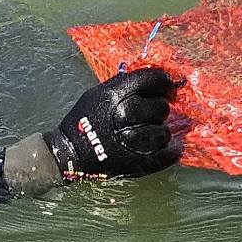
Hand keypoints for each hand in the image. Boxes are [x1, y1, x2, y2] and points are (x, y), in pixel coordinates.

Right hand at [45, 67, 182, 178]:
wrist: (71, 153)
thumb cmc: (85, 120)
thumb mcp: (99, 93)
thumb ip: (125, 85)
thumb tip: (153, 82)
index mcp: (117, 95)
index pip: (153, 79)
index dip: (165, 83)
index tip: (168, 91)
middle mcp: (126, 114)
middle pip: (161, 107)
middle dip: (160, 109)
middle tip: (153, 114)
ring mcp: (133, 140)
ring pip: (164, 132)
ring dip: (161, 132)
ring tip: (152, 132)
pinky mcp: (138, 161)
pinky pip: (167, 154)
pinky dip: (170, 151)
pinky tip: (166, 146)